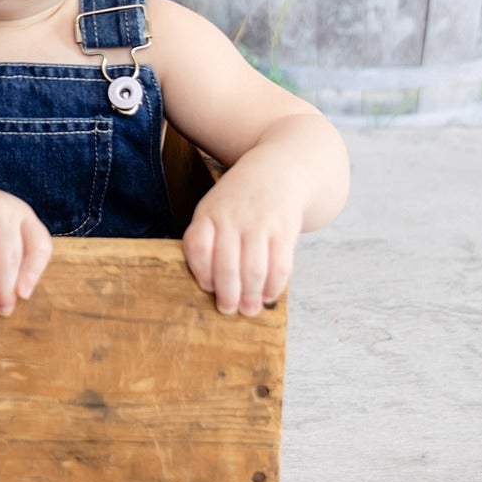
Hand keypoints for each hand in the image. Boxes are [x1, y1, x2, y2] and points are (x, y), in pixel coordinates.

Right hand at [0, 182, 52, 316]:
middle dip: (5, 288)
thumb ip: (15, 259)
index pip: (39, 245)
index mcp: (23, 215)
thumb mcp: (4, 234)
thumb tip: (15, 299)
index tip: (23, 296)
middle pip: (10, 257)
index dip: (33, 273)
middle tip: (0, 308)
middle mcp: (3, 207)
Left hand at [182, 176, 297, 315]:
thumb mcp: (214, 208)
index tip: (207, 289)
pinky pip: (279, 265)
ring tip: (250, 309)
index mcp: (208, 213)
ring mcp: (260, 222)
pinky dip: (274, 286)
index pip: (197, 247)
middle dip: (227, 295)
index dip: (200, 272)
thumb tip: (211, 286)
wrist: (277, 171)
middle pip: (226, 265)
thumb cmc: (238, 201)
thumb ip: (209, 240)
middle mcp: (232, 217)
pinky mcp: (284, 229)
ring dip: (251, 295)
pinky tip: (269, 295)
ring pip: (253, 270)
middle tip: (229, 310)